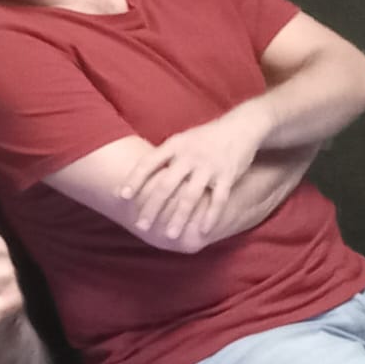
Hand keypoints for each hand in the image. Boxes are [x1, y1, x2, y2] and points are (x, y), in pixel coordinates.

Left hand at [120, 105, 270, 240]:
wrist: (241, 126)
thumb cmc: (206, 137)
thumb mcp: (182, 139)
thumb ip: (164, 156)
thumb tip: (138, 171)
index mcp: (175, 145)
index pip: (149, 163)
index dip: (135, 179)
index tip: (122, 196)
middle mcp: (189, 156)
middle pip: (166, 185)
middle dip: (153, 207)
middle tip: (141, 226)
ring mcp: (209, 166)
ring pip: (190, 197)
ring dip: (179, 218)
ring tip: (169, 236)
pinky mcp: (228, 175)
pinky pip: (218, 200)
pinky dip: (210, 217)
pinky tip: (203, 232)